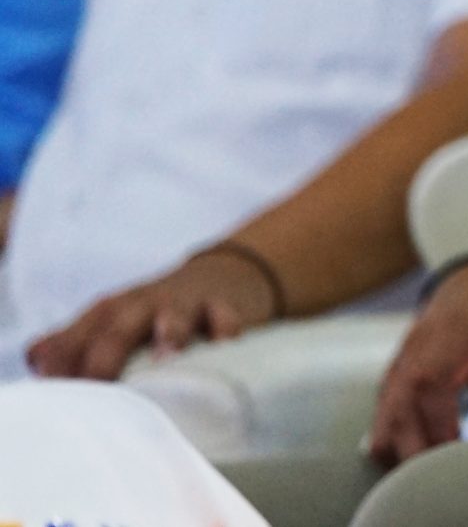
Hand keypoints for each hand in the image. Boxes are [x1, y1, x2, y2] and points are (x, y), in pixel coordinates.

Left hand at [25, 248, 280, 378]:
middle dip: (104, 359)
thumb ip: (71, 344)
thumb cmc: (155, 312)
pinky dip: (223, 330)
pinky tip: (223, 344)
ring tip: (166, 357)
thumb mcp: (112, 322)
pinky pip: (224, 317)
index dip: (60, 368)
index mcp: (105, 313)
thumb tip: (35, 363)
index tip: (57, 398)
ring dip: (168, 335)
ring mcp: (181, 304)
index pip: (71, 341)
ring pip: (171, 318)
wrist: (223, 276)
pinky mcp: (223, 306)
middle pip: (114, 331)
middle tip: (100, 389)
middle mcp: (139, 306)